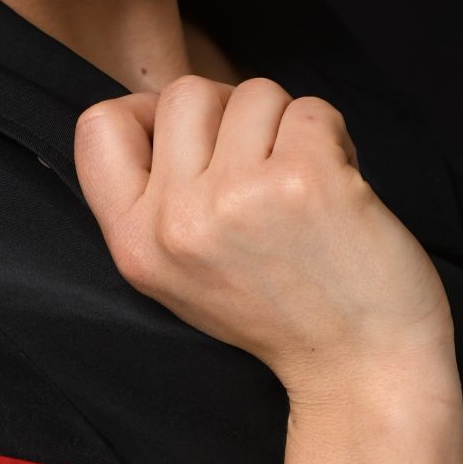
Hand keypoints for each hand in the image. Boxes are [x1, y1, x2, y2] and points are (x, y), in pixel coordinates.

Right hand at [74, 75, 456, 395]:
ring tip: (304, 188)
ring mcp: (238, 197)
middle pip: (184, 94)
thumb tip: (160, 106)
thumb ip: (157, 199)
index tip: (196, 146)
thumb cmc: (283, 314)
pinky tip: (339, 188)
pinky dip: (335, 138)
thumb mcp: (181, 275)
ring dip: (288, 128)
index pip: (98, 126)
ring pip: (252, 92)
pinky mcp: (304, 179)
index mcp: (135, 244)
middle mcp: (175, 221)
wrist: (363, 370)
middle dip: (234, 118)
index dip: (148, 115)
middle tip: (265, 173)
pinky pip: (312, 108)